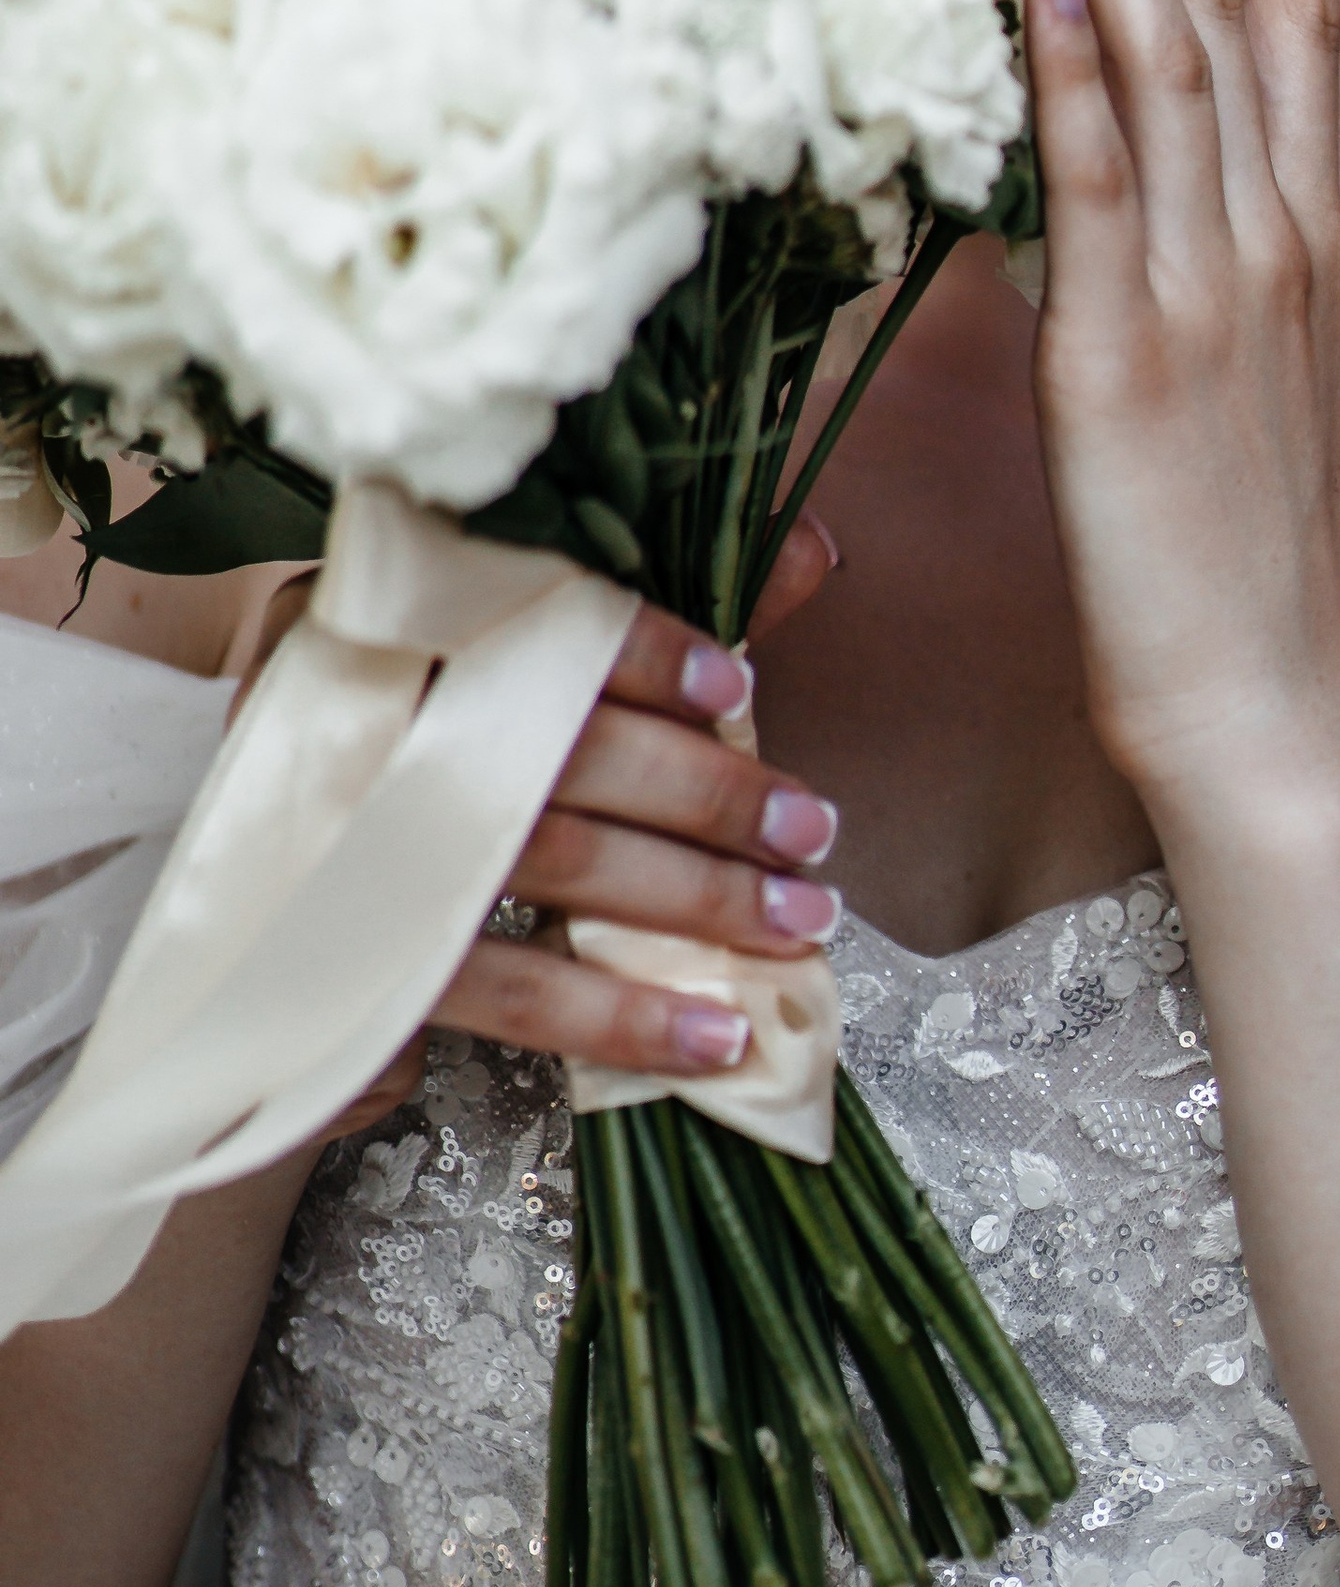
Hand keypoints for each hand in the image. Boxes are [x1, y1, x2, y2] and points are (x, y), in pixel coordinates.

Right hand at [253, 516, 843, 1145]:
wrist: (276, 850)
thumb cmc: (438, 719)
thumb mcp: (522, 641)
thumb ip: (665, 606)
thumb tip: (815, 552)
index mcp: (413, 615)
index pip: (535, 615)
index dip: (639, 646)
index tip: (732, 680)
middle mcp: (381, 715)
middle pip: (561, 746)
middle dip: (703, 791)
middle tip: (810, 832)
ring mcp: (368, 839)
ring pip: (550, 863)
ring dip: (689, 899)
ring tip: (795, 925)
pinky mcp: (368, 954)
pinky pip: (508, 990)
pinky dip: (620, 1016)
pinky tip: (711, 1035)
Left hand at [1026, 0, 1339, 808]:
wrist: (1272, 720)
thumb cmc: (1298, 579)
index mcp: (1317, 248)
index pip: (1304, 32)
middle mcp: (1270, 244)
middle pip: (1230, 15)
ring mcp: (1201, 293)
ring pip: (1164, 69)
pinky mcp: (1119, 356)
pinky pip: (1094, 183)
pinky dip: (1073, 70)